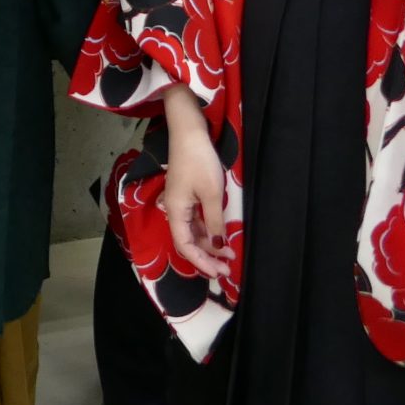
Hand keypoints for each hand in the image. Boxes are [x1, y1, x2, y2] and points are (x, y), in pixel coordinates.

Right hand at [160, 88, 230, 285]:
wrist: (190, 132)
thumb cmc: (199, 161)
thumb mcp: (211, 194)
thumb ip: (214, 221)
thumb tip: (217, 244)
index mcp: (176, 211)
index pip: (185, 246)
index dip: (201, 262)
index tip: (220, 272)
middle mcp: (175, 210)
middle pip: (188, 241)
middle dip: (207, 257)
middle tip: (228, 268)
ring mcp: (181, 202)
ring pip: (193, 232)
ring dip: (209, 244)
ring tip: (229, 253)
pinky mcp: (188, 195)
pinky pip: (196, 220)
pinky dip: (208, 231)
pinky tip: (220, 235)